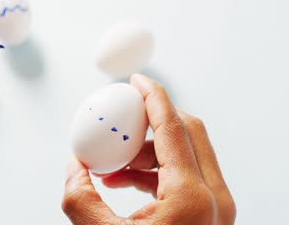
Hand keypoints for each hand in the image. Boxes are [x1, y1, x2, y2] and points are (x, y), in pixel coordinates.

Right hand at [62, 74, 235, 224]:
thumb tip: (74, 165)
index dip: (153, 96)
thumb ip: (79, 197)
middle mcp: (214, 198)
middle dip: (151, 121)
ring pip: (187, 153)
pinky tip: (126, 182)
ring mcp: (217, 208)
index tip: (136, 79)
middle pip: (188, 132)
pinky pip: (185, 175)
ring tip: (113, 165)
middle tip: (120, 121)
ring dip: (149, 149)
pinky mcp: (211, 215)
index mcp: (193, 200)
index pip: (173, 127)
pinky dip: (156, 170)